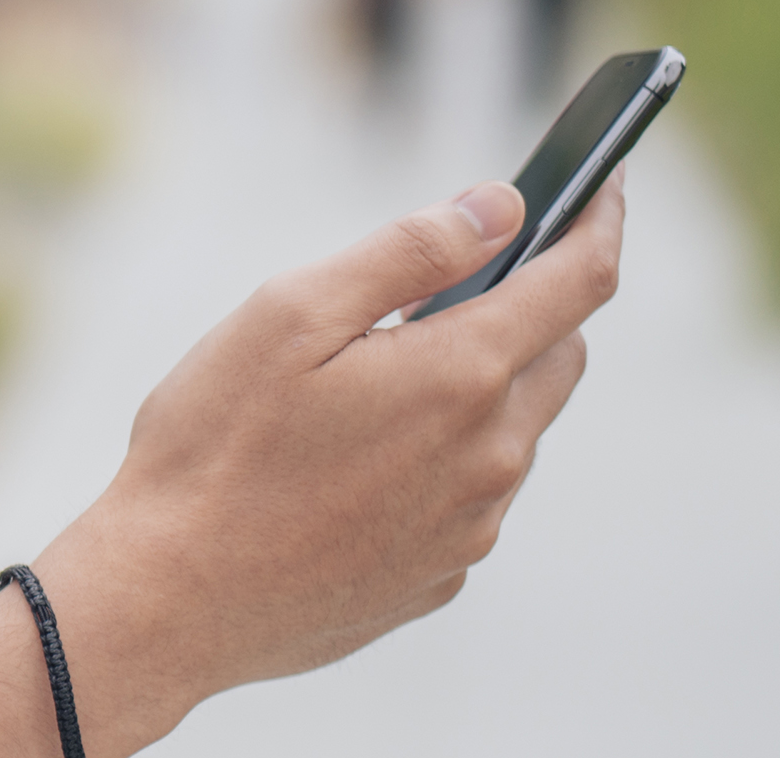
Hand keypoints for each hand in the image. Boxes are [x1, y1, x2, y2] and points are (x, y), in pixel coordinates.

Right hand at [35, 177, 623, 746]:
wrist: (170, 599)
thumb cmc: (212, 446)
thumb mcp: (288, 314)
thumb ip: (405, 252)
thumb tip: (499, 206)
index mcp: (461, 377)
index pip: (578, 282)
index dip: (601, 220)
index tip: (608, 181)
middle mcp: (491, 456)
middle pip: (558, 354)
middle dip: (533, 302)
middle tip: (456, 277)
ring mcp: (472, 525)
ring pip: (513, 427)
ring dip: (478, 383)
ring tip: (373, 376)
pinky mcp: (441, 573)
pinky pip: (470, 492)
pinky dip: (442, 453)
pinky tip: (353, 458)